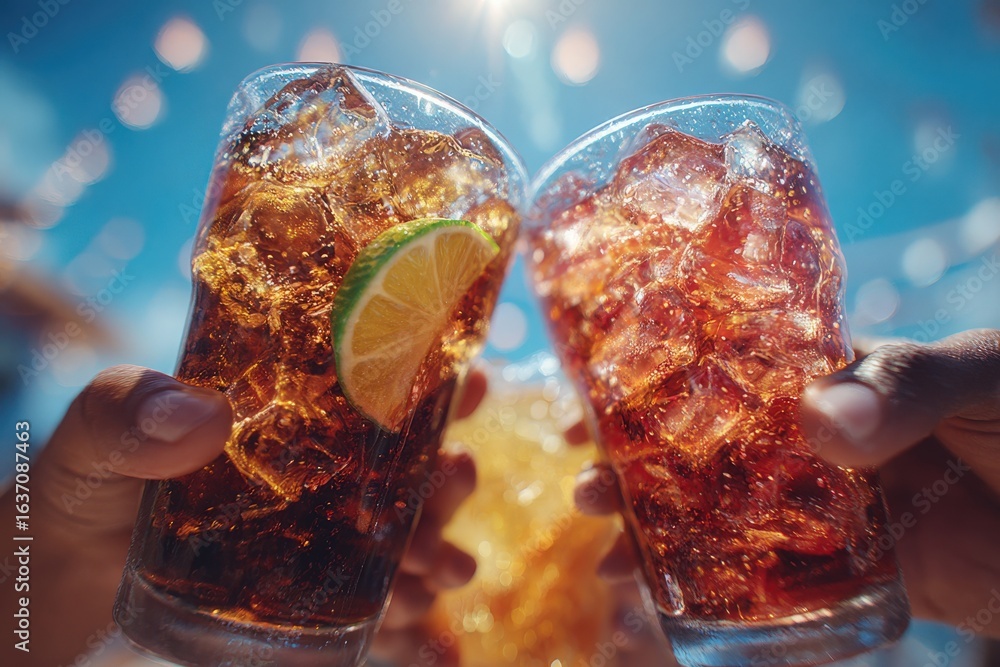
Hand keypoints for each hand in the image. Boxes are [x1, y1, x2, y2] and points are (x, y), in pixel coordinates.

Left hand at [0, 365, 482, 666]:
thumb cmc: (81, 491)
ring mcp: (319, 546)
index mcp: (286, 418)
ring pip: (402, 545)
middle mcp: (318, 478)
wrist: (58, 584)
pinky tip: (437, 645)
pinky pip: (374, 615)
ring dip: (436, 553)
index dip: (428, 383)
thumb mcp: (91, 436)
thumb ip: (124, 411)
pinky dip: (414, 630)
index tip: (469, 380)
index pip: (371, 390)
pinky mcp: (309, 606)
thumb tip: (203, 417)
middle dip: (446, 474)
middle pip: (406, 471)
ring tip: (444, 570)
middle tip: (457, 474)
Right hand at [576, 330, 999, 639]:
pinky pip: (782, 584)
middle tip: (585, 488)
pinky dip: (729, 595)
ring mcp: (834, 505)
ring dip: (665, 535)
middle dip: (639, 470)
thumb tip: (819, 423)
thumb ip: (904, 386)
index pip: (725, 371)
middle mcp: (818, 438)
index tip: (592, 404)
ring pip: (730, 517)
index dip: (655, 385)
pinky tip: (677, 605)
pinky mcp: (863, 569)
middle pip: (709, 451)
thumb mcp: (975, 376)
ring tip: (608, 558)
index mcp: (830, 375)